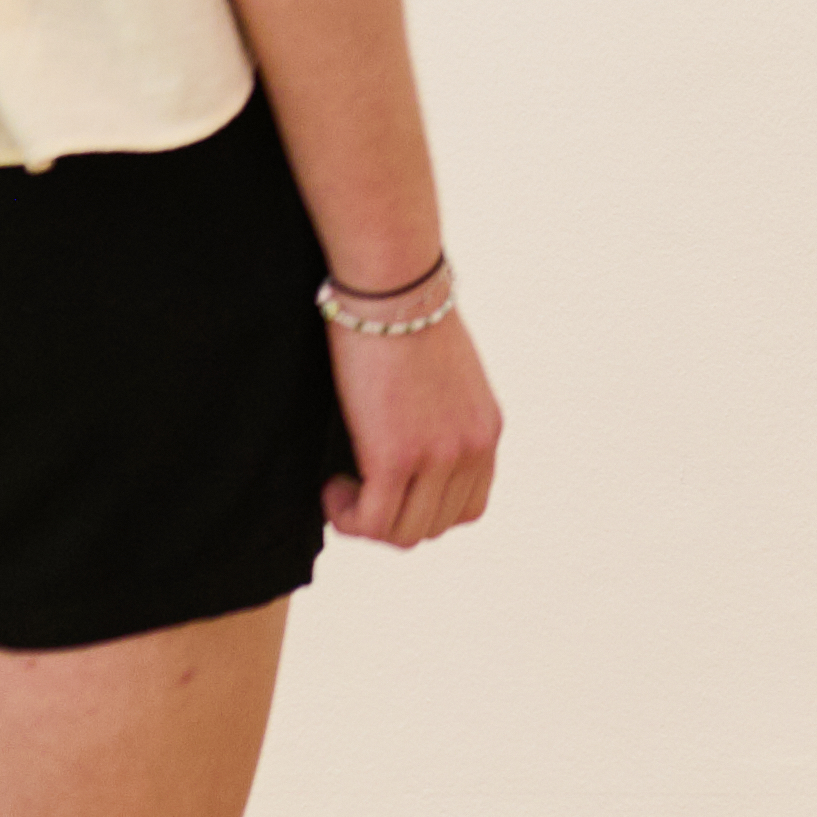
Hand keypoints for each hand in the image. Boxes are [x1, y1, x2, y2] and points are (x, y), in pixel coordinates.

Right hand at [326, 305, 498, 548]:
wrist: (392, 284)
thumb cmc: (403, 313)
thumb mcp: (442, 373)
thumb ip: (438, 414)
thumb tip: (402, 439)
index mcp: (485, 429)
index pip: (467, 506)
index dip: (422, 508)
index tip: (387, 488)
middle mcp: (472, 448)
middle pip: (435, 526)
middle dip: (391, 518)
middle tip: (355, 488)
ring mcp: (440, 456)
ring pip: (404, 533)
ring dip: (366, 521)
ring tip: (340, 487)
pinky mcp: (398, 456)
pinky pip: (372, 522)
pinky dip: (346, 517)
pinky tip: (331, 487)